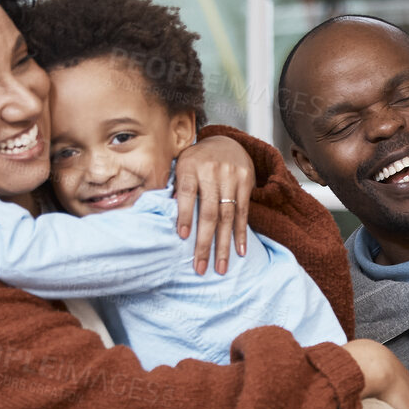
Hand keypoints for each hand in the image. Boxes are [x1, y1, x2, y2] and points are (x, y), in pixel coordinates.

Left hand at [174, 135, 253, 274]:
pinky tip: (240, 251)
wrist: (226, 142)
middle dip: (204, 242)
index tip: (183, 237)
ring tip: (220, 267)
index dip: (185, 215)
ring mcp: (231, 177)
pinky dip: (241, 234)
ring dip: (223, 245)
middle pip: (208, 211)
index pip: (186, 193)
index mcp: (189, 166)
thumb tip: (163, 215)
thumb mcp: (181, 165)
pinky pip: (243, 213)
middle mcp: (211, 171)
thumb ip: (174, 187)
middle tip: (200, 267)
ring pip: (227, 216)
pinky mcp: (245, 182)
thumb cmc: (197, 161)